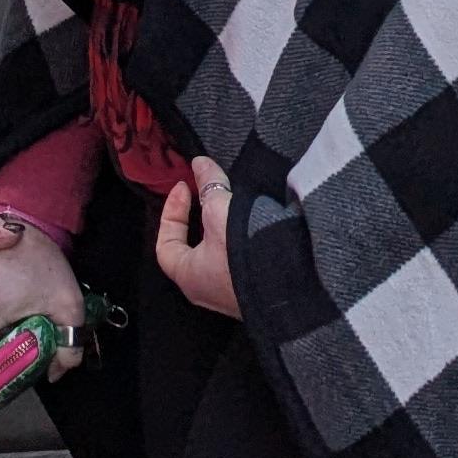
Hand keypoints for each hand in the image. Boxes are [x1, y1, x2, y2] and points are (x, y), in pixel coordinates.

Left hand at [154, 155, 236, 318]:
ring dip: (218, 229)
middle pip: (191, 250)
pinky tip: (247, 225)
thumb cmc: (241, 251)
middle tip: (205, 194)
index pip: (166, 244)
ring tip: (228, 205)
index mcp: (189, 276)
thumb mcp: (220, 211)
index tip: (186, 186)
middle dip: (197, 219)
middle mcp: (206, 290)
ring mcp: (230, 294)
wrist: (291, 282)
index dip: (171, 212)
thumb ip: (209, 185)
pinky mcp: (252, 290)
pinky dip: (235, 241)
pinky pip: (235, 263)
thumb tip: (199, 163)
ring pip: (215, 256)